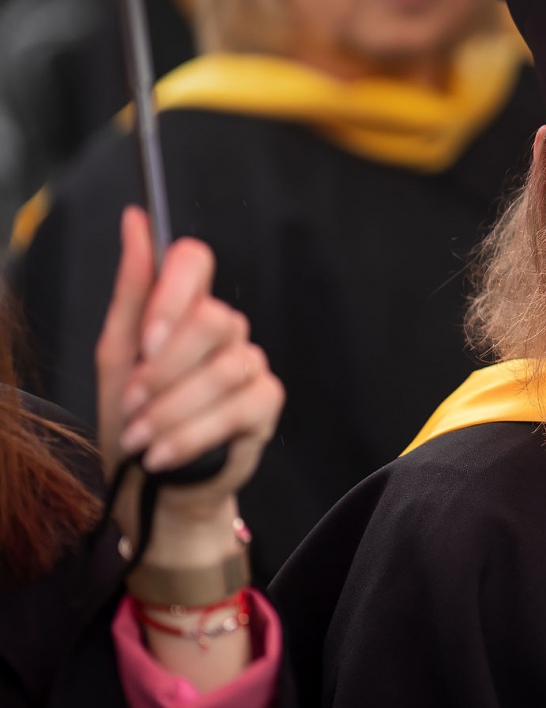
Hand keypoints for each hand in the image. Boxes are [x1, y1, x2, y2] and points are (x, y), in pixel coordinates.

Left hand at [96, 207, 281, 564]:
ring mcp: (251, 365)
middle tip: (133, 402)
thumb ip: (131, 289)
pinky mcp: (267, 403)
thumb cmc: (133, 419)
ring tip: (142, 439)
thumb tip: (135, 220)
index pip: (194, 261)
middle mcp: (225, 330)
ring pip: (223, 370)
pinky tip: (166, 454)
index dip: (173, 293)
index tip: (146, 338)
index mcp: (186, 310)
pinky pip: (238, 408)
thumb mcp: (116, 356)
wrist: (152, 487)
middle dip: (163, 369)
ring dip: (170, 411)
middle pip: (212, 319)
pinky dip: (193, 434)